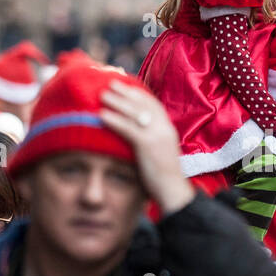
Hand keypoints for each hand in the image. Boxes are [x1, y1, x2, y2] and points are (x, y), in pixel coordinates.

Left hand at [99, 80, 193, 216]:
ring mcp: (158, 136)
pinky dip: (114, 120)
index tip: (125, 84)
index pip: (153, 104)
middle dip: (126, 91)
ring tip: (102, 95)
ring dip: (117, 102)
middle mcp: (164, 128)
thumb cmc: (162, 176)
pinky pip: (128, 129)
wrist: (173, 192)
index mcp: (168, 129)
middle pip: (143, 103)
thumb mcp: (159, 151)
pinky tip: (102, 115)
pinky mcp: (149, 145)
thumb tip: (134, 131)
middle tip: (110, 83)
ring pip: (134, 113)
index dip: (138, 93)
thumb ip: (150, 139)